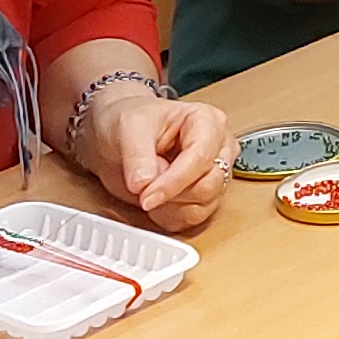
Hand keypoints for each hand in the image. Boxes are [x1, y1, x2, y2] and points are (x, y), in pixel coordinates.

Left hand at [85, 89, 231, 233]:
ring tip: (148, 194)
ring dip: (171, 207)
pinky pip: (196, 217)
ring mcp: (215, 173)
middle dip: (172, 195)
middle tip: (143, 193)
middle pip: (209, 186)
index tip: (146, 195)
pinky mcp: (207, 195)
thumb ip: (137, 155)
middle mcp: (218, 148)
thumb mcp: (128, 128)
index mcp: (207, 121)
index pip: (201, 158)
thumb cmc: (130, 122)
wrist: (119, 134)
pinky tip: (156, 204)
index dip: (173, 182)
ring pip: (205, 205)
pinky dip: (172, 217)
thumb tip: (144, 183)